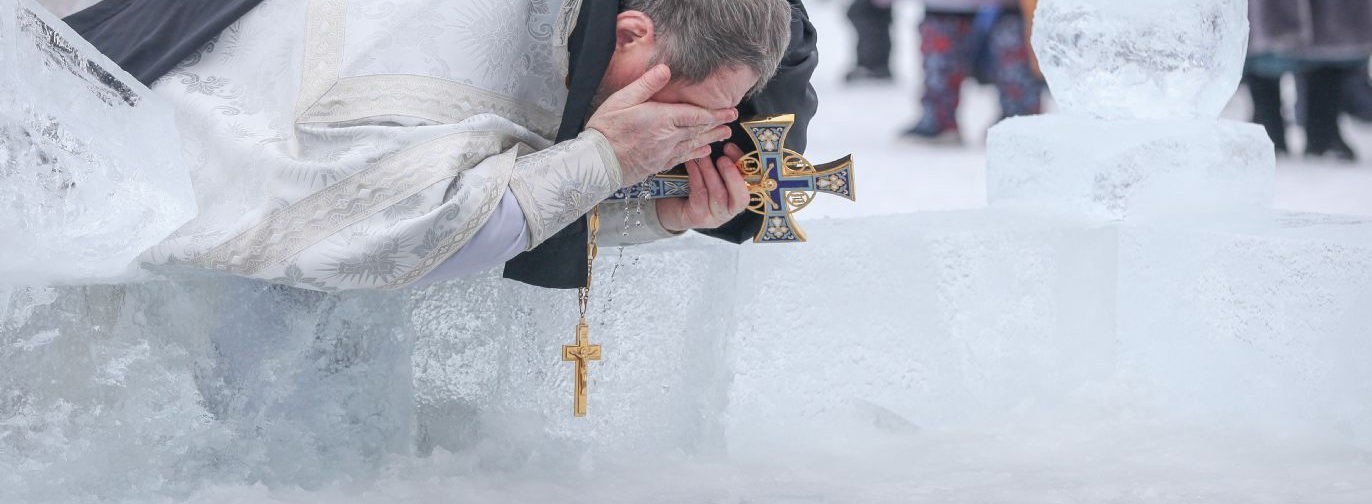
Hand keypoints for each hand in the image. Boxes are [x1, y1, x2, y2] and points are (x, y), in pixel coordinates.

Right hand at [586, 65, 737, 184]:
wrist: (597, 162)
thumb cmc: (607, 128)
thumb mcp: (623, 99)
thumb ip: (647, 85)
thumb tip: (666, 69)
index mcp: (662, 118)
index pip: (696, 115)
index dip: (716, 113)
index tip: (731, 111)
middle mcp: (669, 137)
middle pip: (699, 130)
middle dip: (717, 125)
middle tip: (732, 122)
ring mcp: (665, 153)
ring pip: (694, 145)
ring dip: (711, 139)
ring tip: (724, 136)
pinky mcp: (659, 164)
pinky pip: (683, 158)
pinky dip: (696, 154)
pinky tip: (703, 152)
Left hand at [657, 143, 750, 232]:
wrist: (672, 205)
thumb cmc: (698, 185)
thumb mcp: (713, 173)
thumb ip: (724, 163)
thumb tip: (727, 145)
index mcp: (740, 196)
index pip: (750, 183)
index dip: (743, 165)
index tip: (730, 148)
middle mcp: (732, 210)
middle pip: (740, 197)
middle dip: (731, 175)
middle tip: (722, 158)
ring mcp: (716, 216)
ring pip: (718, 195)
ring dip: (710, 173)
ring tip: (703, 157)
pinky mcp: (699, 218)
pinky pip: (700, 196)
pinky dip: (696, 177)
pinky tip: (691, 164)